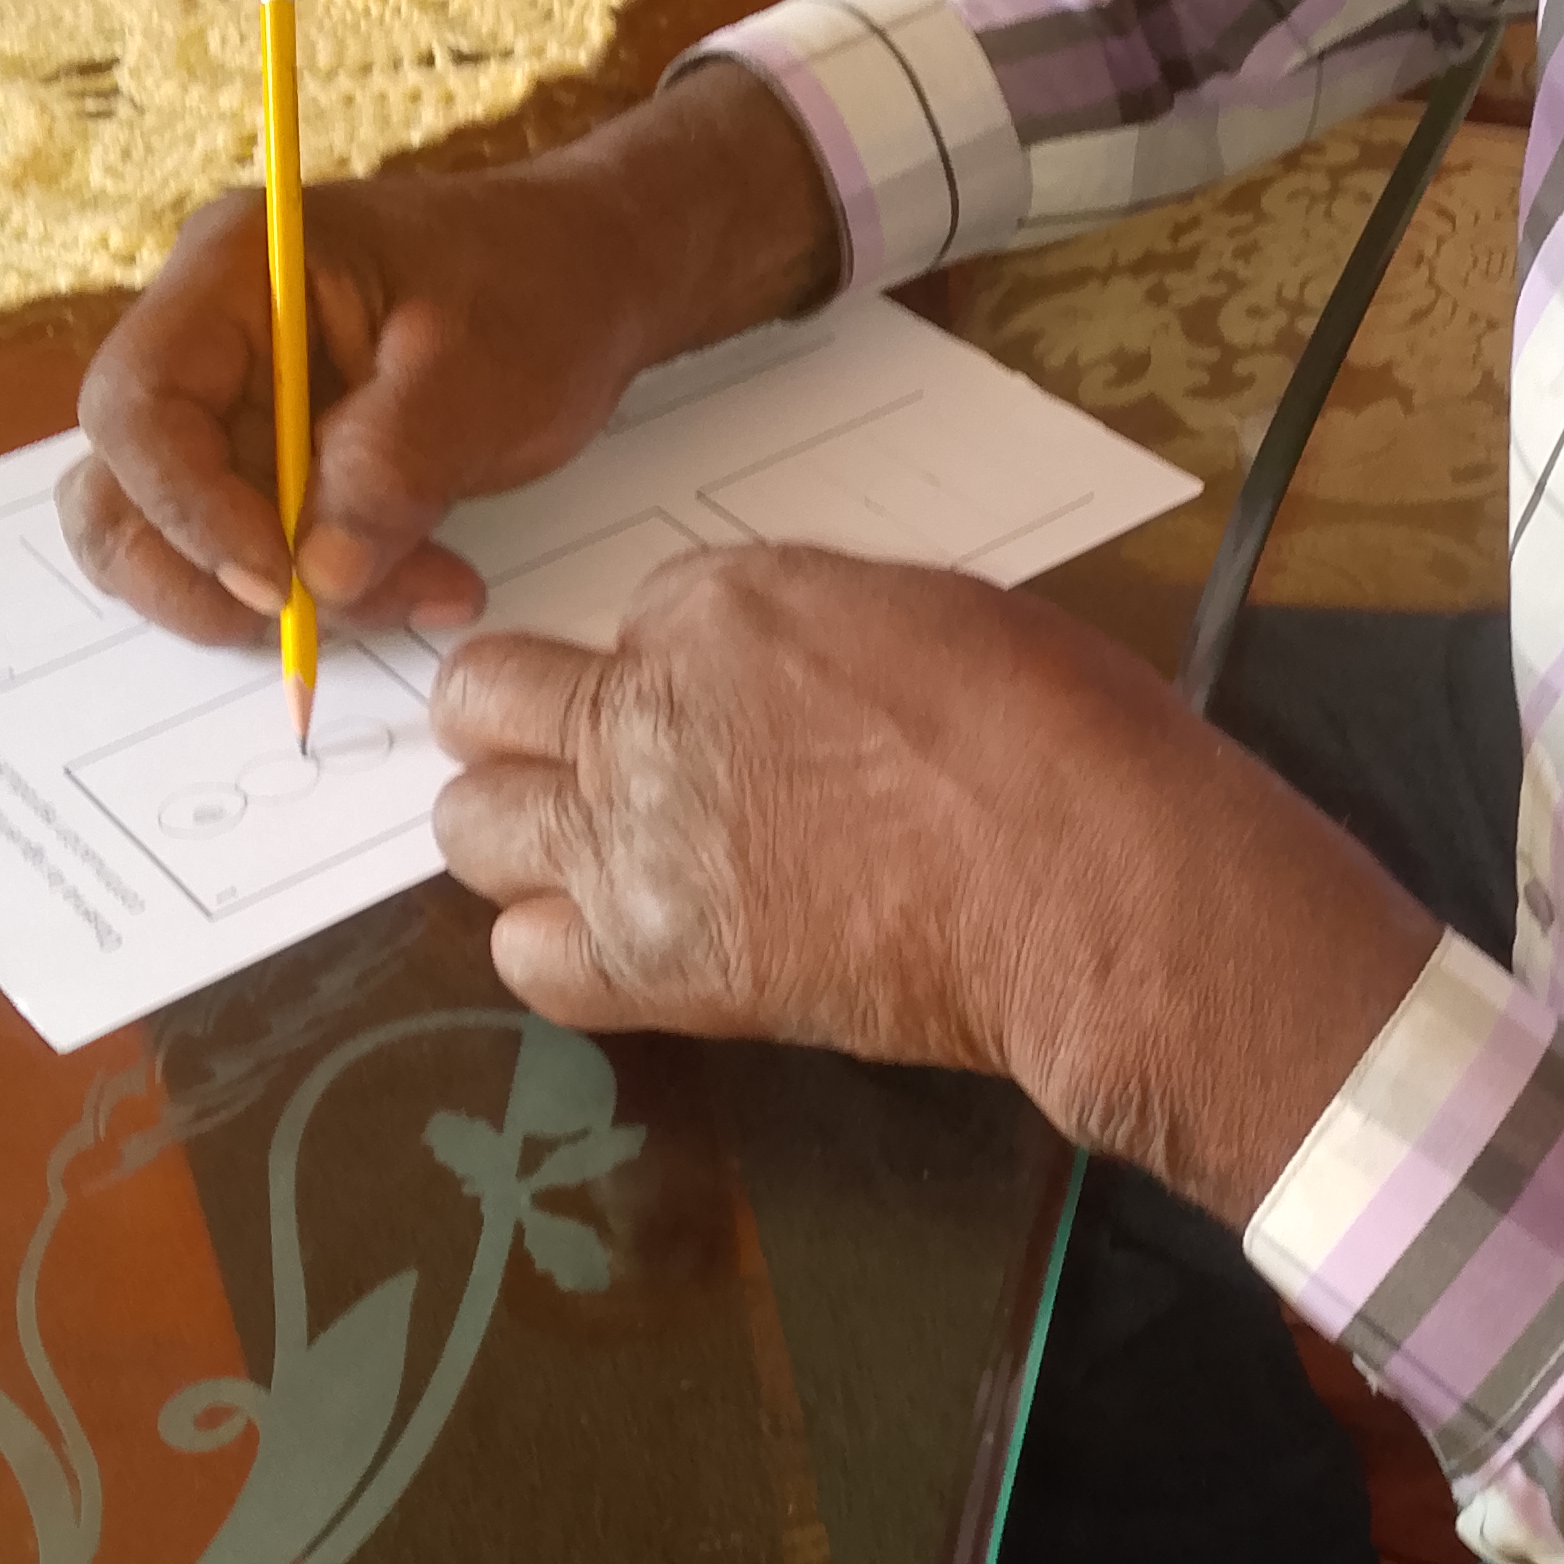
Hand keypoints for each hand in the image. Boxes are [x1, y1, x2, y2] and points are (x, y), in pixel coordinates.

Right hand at [62, 65, 840, 646]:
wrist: (591, 276)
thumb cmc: (540, 287)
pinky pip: (260, 553)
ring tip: (417, 591)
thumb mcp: (482, 372)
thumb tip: (314, 574)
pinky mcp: (274, 464)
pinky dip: (331, 590)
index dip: (186, 508)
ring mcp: (234, 406)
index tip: (277, 579)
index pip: (139, 405)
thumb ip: (392, 466)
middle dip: (206, 575)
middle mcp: (207, 339)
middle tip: (311, 622)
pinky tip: (428, 582)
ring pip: (179, 539)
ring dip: (278, 598)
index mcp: (235, 273)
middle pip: (122, 485)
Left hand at [429, 549, 1440, 1226]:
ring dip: (524, 838)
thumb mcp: (924, 618)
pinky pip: (523, 957)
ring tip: (600, 863)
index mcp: (724, 601)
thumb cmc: (1056, 744)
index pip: (625, 622)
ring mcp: (636, 840)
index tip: (715, 719)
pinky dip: (559, 951)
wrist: (1092, 883)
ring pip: (471, 827)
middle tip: (595, 773)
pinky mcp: (657, 962)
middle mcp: (651, 708)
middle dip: (530, 730)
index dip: (665, 674)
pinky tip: (622, 943)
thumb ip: (809, 639)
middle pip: (486, 702)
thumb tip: (780, 683)